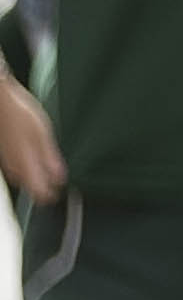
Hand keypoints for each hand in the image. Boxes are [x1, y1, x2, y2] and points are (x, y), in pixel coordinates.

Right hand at [0, 76, 63, 200]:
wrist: (0, 103)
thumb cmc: (20, 114)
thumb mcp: (42, 135)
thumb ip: (50, 157)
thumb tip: (59, 176)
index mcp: (24, 163)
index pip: (37, 191)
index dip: (49, 196)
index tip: (58, 195)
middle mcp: (13, 165)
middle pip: (28, 187)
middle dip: (41, 190)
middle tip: (53, 190)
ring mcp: (6, 159)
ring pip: (20, 178)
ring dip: (32, 181)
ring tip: (45, 180)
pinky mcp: (3, 152)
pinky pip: (14, 168)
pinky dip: (24, 171)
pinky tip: (29, 164)